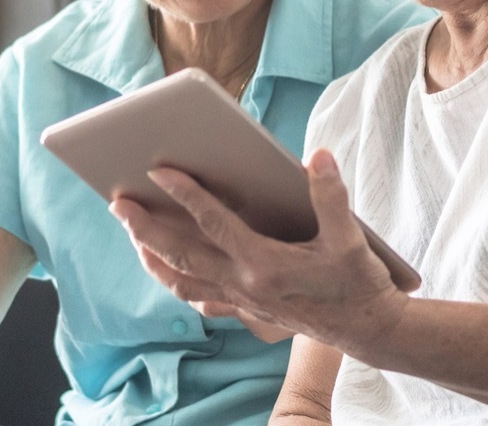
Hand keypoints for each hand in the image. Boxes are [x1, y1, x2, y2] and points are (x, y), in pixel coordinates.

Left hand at [110, 148, 408, 352]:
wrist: (370, 331)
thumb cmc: (359, 281)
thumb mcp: (351, 237)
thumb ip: (330, 195)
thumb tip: (317, 156)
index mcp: (266, 263)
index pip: (214, 223)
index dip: (185, 195)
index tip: (158, 171)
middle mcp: (245, 284)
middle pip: (182, 253)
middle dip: (146, 227)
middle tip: (118, 202)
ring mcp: (242, 301)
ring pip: (183, 279)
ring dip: (154, 256)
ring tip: (132, 232)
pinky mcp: (247, 311)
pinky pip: (200, 295)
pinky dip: (178, 280)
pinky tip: (168, 268)